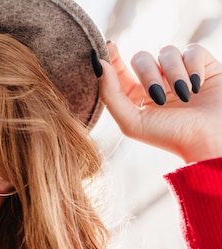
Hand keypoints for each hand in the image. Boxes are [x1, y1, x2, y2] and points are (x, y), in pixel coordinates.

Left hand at [98, 42, 221, 162]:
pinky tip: (198, 86)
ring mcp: (179, 72)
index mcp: (136, 95)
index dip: (112, 56)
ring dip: (174, 73)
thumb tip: (99, 64)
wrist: (210, 140)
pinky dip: (193, 66)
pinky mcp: (203, 66)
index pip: (119, 69)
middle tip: (160, 96)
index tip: (109, 47)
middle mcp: (156, 81)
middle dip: (149, 74)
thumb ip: (110, 94)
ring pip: (167, 52)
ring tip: (184, 96)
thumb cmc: (170, 136)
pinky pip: (193, 50)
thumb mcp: (132, 122)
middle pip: (141, 58)